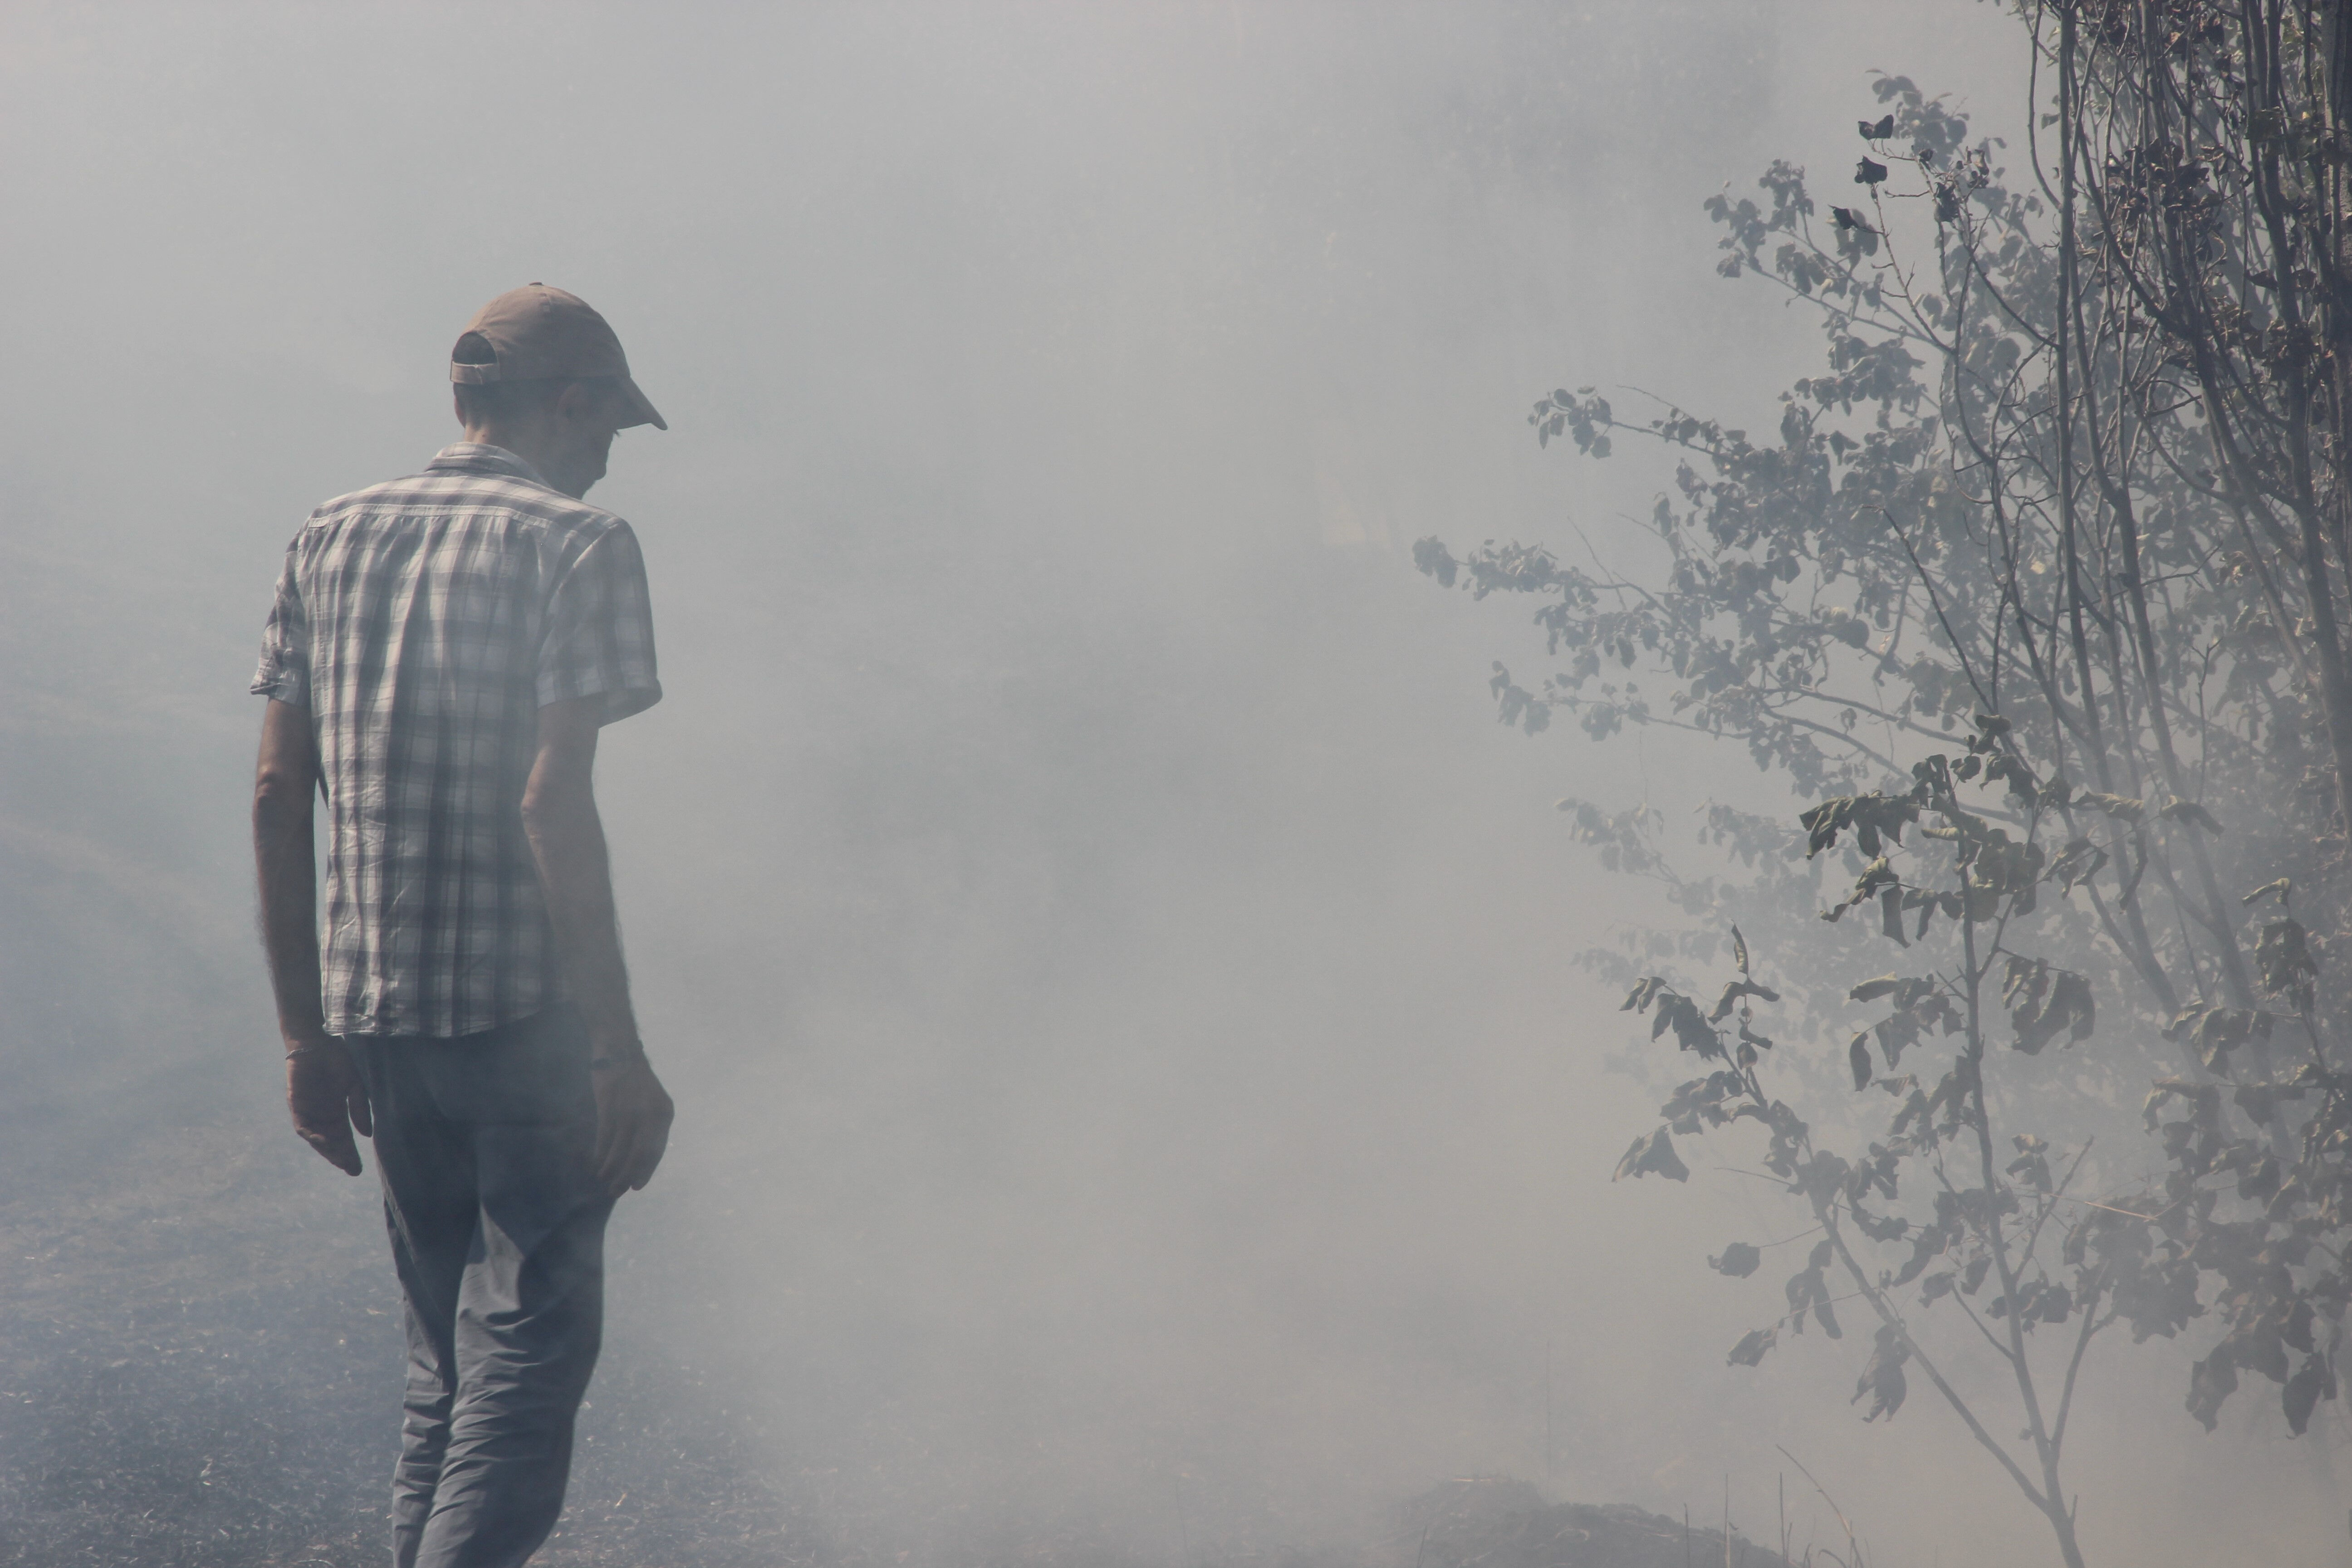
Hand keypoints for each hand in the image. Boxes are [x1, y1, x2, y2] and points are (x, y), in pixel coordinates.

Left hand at [286, 1040, 370, 1175]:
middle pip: (332, 1143)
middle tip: (351, 1169)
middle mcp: (323, 1116)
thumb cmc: (338, 1059)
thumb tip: (367, 1135)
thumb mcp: (355, 1085)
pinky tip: (322, 1142)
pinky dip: (312, 1135)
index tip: (358, 1169)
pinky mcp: (297, 1106)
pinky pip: (303, 1127)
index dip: (350, 1153)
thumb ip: (359, 1109)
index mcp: (338, 1112)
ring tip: (340, 1161)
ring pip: (317, 1138)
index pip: (345, 1138)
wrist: (316, 1043)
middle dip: (341, 1157)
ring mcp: (310, 1112)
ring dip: (327, 1150)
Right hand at [591, 1054, 673, 1196]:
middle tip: (616, 1191)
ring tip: (604, 1179)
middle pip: (639, 1155)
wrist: (620, 1048)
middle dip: (627, 1176)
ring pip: (620, 1149)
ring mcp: (629, 1109)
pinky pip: (605, 1137)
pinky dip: (600, 1153)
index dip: (646, 1171)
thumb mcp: (652, 1101)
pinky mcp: (609, 1104)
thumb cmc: (635, 1079)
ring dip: (610, 1168)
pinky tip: (596, 1163)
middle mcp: (650, 1113)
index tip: (636, 1186)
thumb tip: (642, 1158)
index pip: (656, 1151)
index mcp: (665, 1112)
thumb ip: (650, 1125)